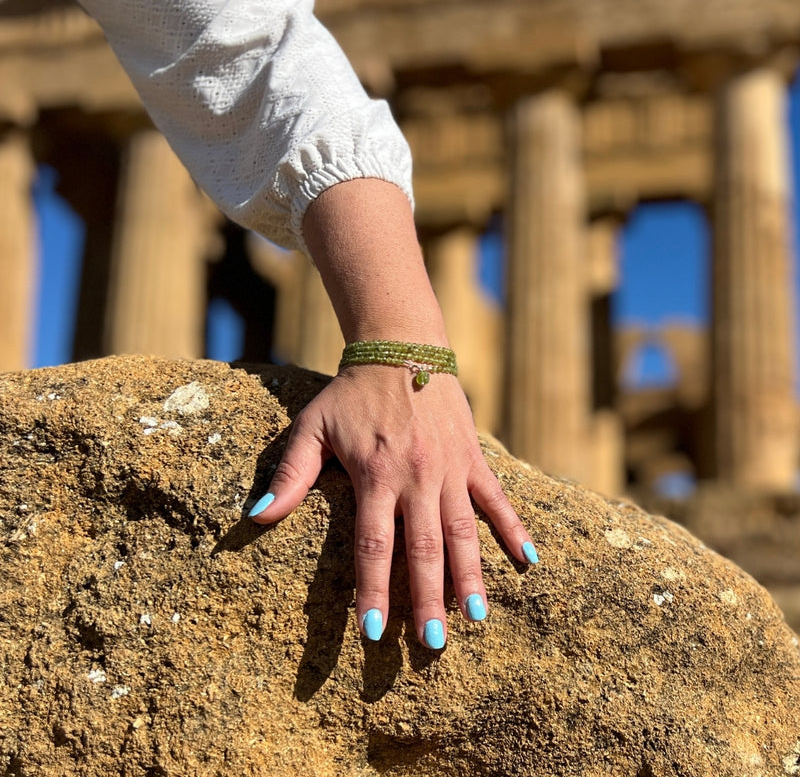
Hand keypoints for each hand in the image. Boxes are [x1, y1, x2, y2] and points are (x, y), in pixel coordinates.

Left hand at [248, 364, 536, 648]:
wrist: (401, 350)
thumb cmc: (351, 393)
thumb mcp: (312, 427)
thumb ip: (290, 476)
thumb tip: (256, 518)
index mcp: (375, 474)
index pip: (374, 545)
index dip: (374, 591)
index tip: (373, 634)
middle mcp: (416, 477)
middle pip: (424, 548)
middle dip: (427, 599)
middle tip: (432, 646)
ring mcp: (451, 468)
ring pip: (464, 531)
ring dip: (470, 577)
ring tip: (476, 619)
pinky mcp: (474, 457)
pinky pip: (497, 498)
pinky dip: (514, 528)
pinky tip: (529, 560)